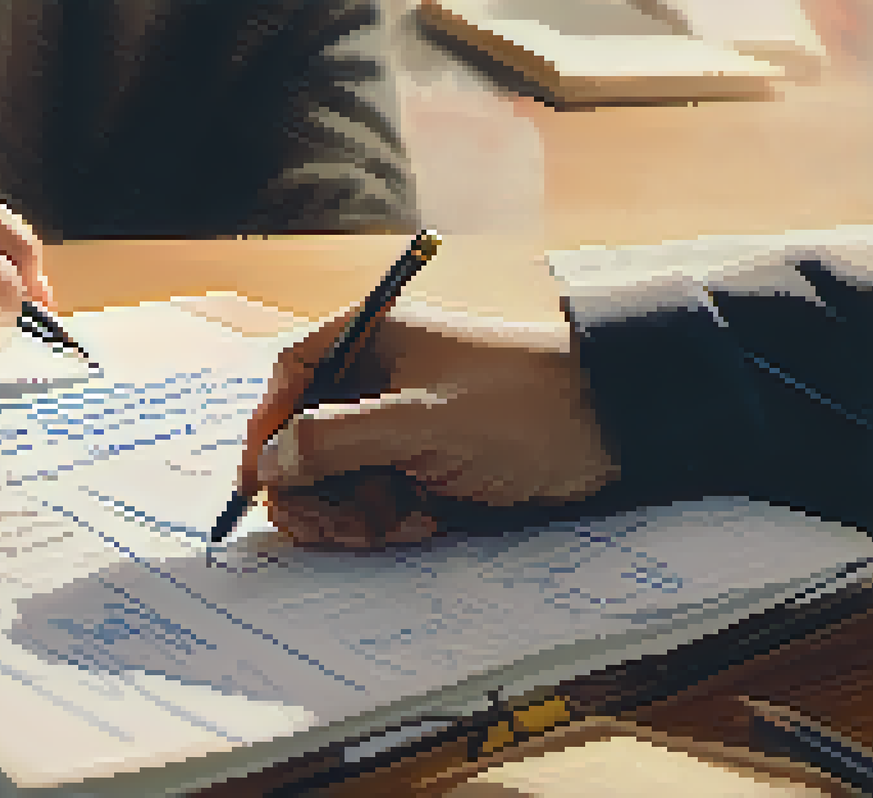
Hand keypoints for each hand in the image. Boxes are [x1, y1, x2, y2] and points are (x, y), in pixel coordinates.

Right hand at [238, 303, 619, 549]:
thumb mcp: (420, 422)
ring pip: (337, 479)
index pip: (289, 379)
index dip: (266, 430)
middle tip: (341, 527)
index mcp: (368, 341)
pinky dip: (389, 520)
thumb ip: (335, 442)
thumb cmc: (518, 405)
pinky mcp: (422, 466)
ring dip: (356, 513)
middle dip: (317, 489)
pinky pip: (375, 500)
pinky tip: (425, 521)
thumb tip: (268, 465)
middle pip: (304, 440)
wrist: (614, 431)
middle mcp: (375, 381)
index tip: (257, 484)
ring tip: (400, 521)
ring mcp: (398, 426)